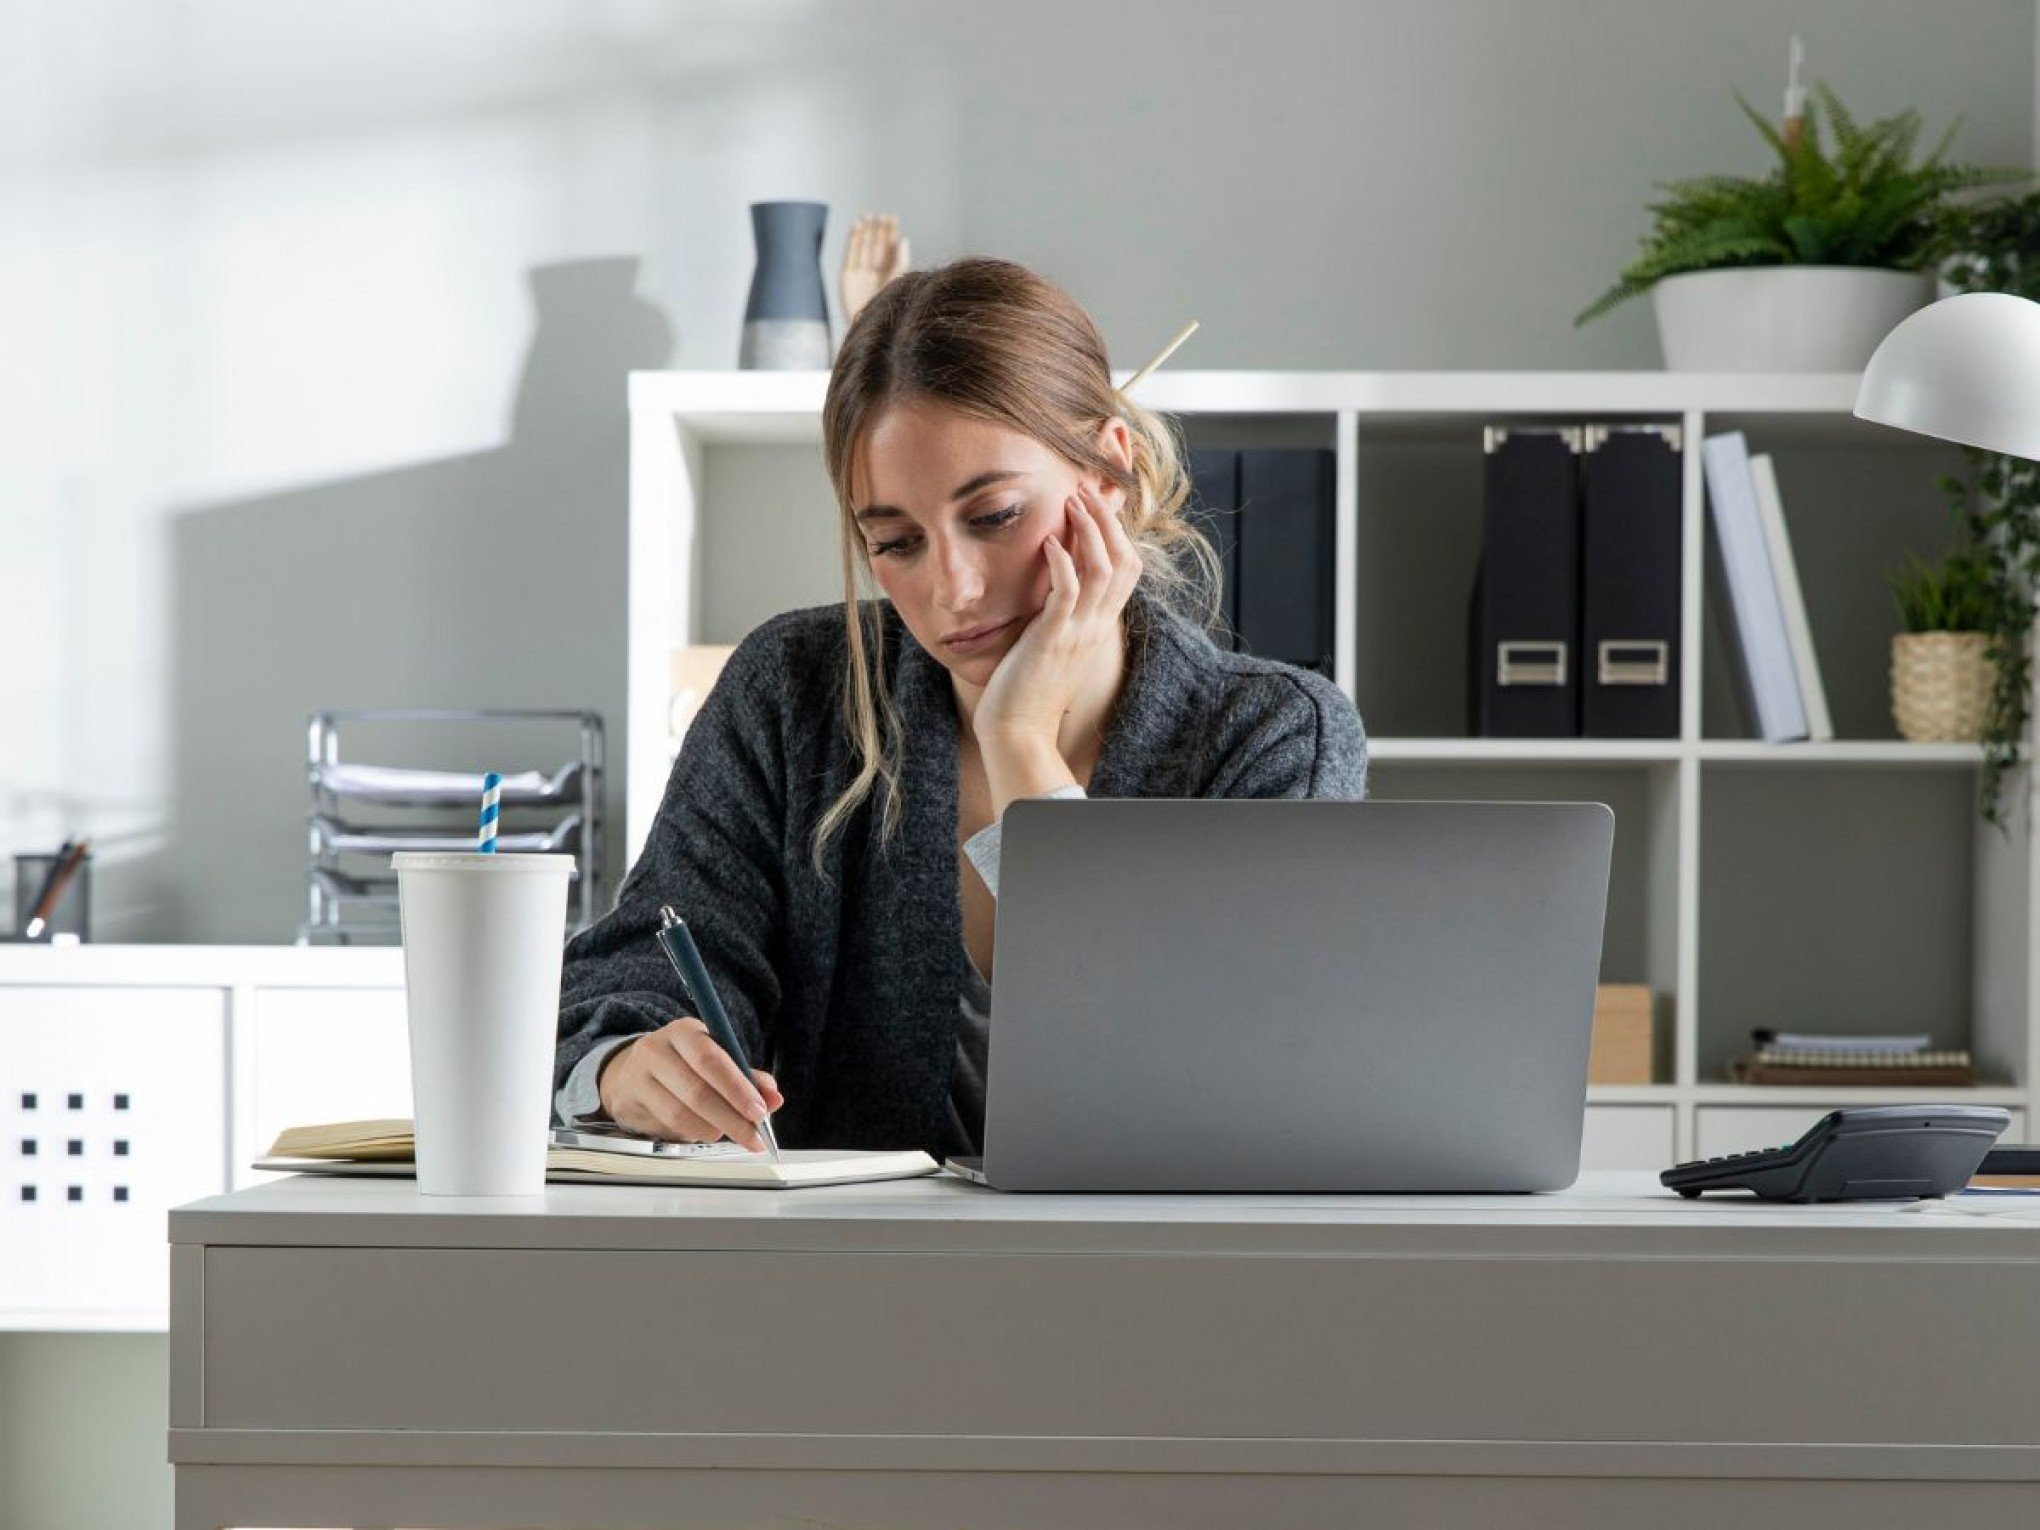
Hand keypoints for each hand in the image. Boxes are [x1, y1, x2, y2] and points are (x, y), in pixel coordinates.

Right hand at [595, 1015, 783, 1149]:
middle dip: (731, 1118)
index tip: (760, 1111)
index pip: (712, 1059)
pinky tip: (703, 1131)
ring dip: (711, 1129)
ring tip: (726, 1134)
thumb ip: (747, 1078)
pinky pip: (665, 1124)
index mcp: (685, 1032)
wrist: (629, 1072)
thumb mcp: (715, 1061)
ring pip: (679, 1112)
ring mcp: (639, 1075)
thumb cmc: (683, 1066)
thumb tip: (774, 1098)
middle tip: (752, 1136)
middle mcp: (657, 1049)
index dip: (738, 1088)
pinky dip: (691, 1133)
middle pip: (697, 1090)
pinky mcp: (629, 1100)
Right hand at [840, 212, 909, 324]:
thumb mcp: (898, 281)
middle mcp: (875, 273)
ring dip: (865, 231)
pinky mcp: (847, 276)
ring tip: (867, 216)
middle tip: (881, 215)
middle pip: (876, 245)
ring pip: (863, 247)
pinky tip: (856, 226)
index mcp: (889, 274)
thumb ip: (901, 260)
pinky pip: (850, 254)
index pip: (889, 248)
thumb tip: (904, 238)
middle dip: (878, 229)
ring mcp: (861, 274)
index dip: (890, 233)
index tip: (893, 218)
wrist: (870, 326)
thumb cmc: (888, 308)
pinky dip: (853, 239)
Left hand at [972, 481, 1142, 747]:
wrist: (1019, 732)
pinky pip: (1068, 592)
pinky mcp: (1053, 639)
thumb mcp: (1053, 646)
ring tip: (1070, 502)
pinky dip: (1062, 562)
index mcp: (1099, 627)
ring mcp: (1078, 633)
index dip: (1117, 533)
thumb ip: (1060, 616)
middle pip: (1125, 561)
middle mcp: (1097, 627)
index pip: (1128, 570)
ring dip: (1088, 531)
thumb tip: (1051, 589)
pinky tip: (1049, 543)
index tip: (1095, 505)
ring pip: (1103, 570)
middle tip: (1084, 489)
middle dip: (1107, 520)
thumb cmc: (1027, 690)